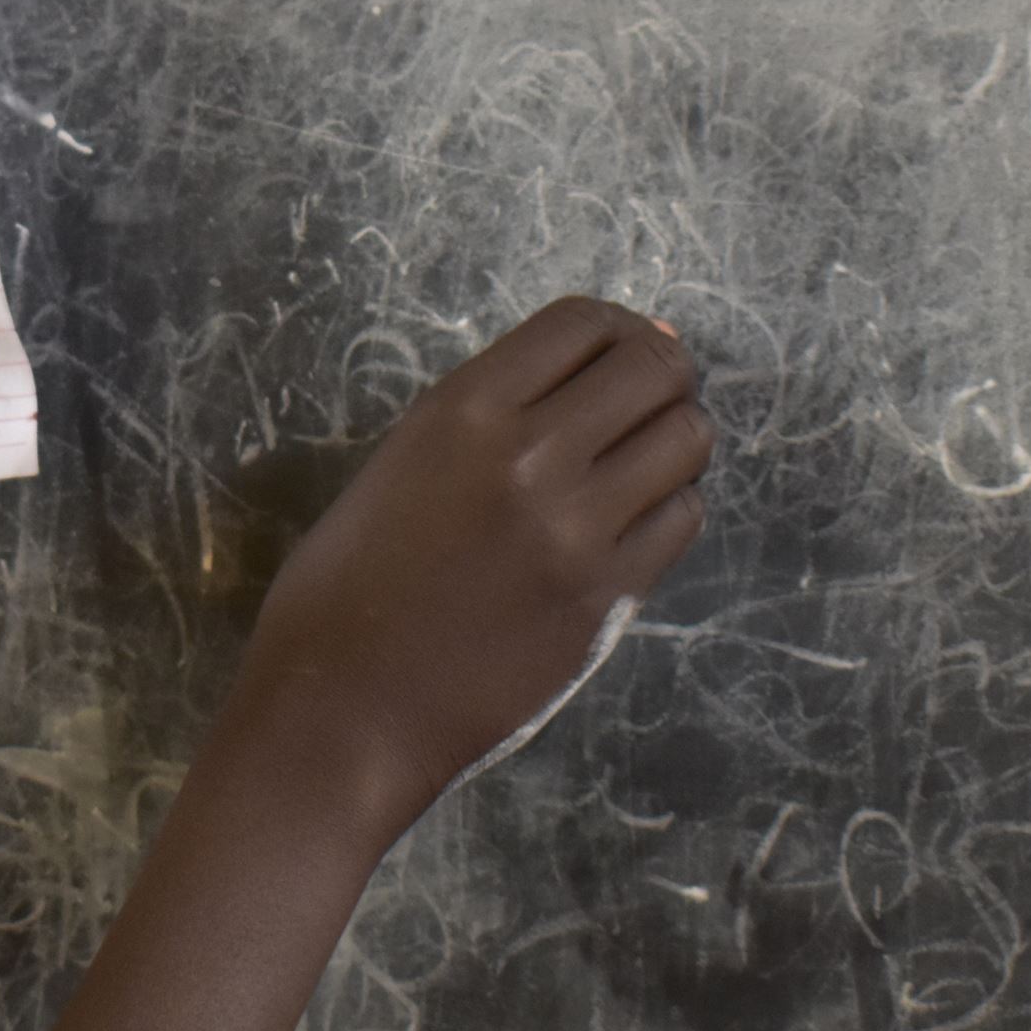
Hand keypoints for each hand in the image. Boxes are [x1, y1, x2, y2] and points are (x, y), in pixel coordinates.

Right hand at [235, 299, 709, 822]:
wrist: (344, 708)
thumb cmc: (349, 585)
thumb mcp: (405, 463)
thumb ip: (498, 412)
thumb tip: (618, 353)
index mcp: (464, 410)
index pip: (584, 322)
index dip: (614, 331)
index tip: (612, 361)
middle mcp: (530, 455)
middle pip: (655, 367)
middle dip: (661, 377)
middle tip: (638, 411)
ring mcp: (576, 529)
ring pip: (687, 440)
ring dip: (673, 442)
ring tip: (635, 470)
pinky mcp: (606, 597)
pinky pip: (682, 519)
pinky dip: (668, 510)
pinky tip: (627, 529)